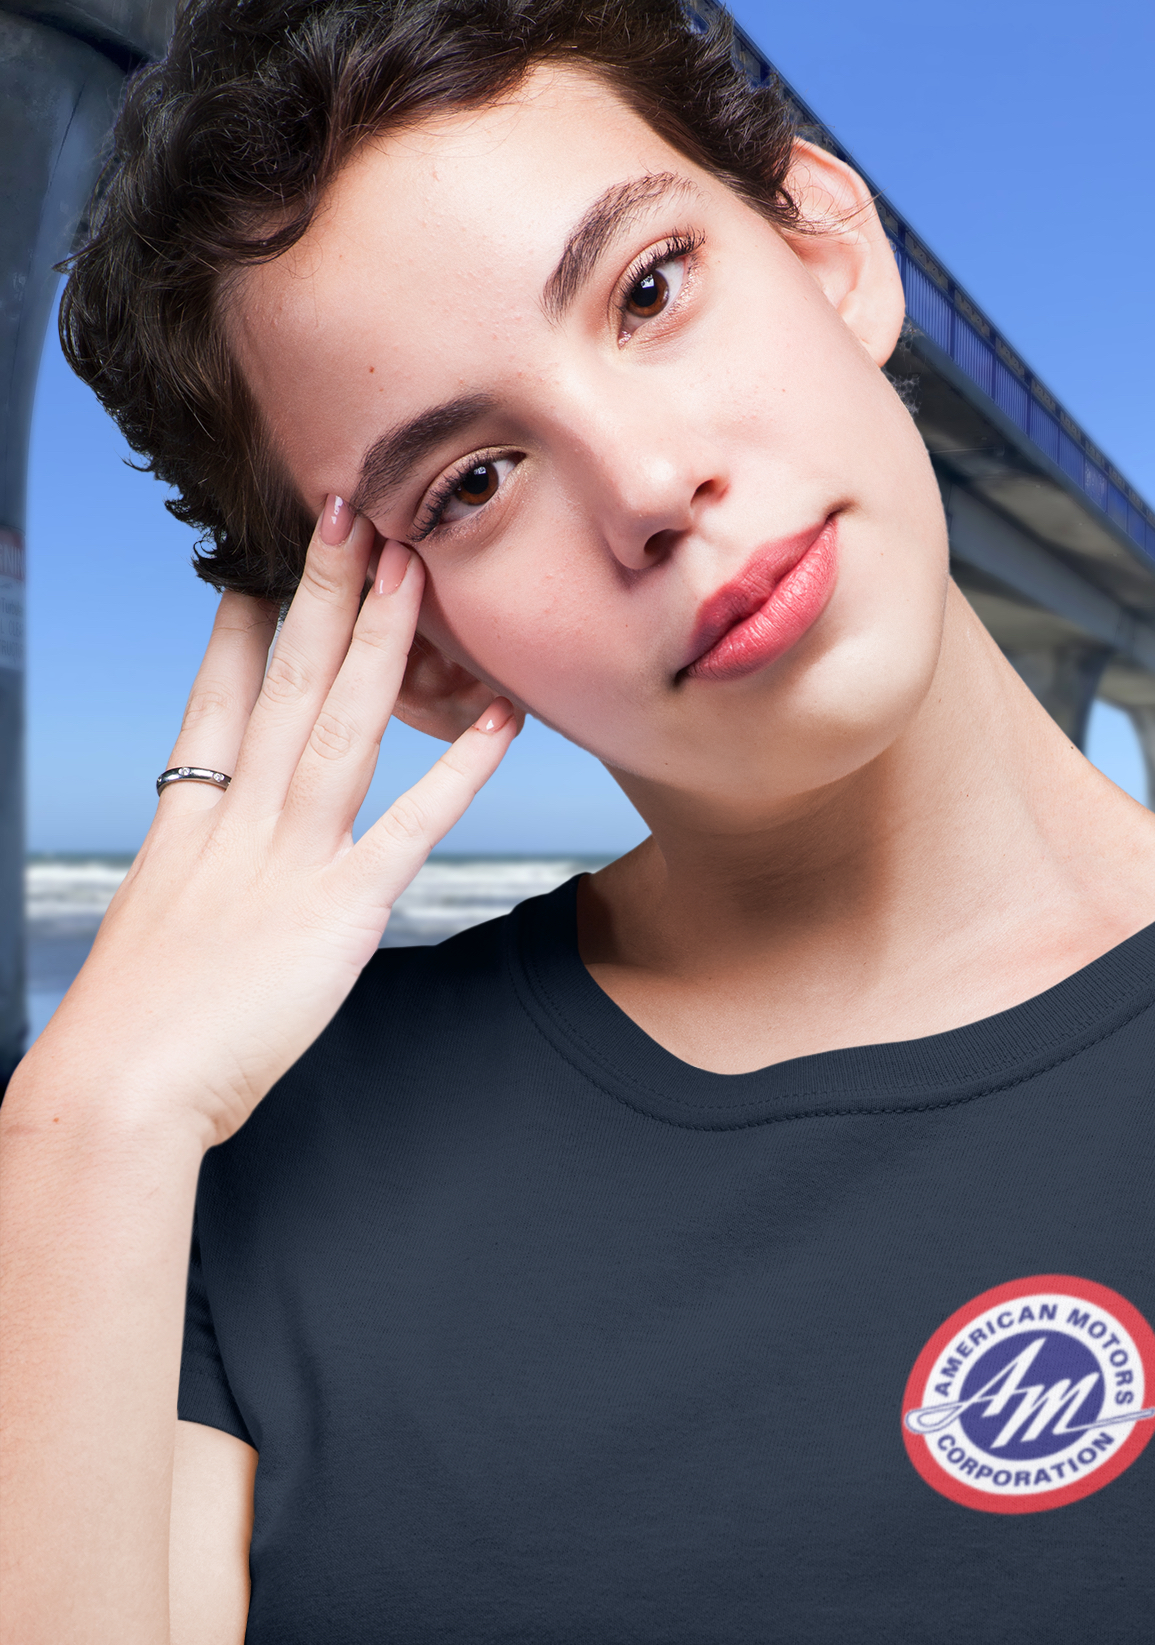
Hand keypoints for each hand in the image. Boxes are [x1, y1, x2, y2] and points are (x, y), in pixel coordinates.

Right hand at [24, 503, 518, 1148]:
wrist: (119, 1088)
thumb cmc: (129, 1040)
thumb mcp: (153, 945)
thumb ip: (193, 906)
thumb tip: (210, 906)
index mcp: (185, 830)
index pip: (213, 706)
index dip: (238, 630)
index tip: (256, 569)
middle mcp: (236, 825)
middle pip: (281, 685)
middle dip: (320, 594)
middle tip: (350, 512)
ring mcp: (287, 859)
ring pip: (341, 724)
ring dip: (383, 642)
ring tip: (414, 566)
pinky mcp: (338, 910)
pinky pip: (411, 824)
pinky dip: (460, 771)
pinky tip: (501, 724)